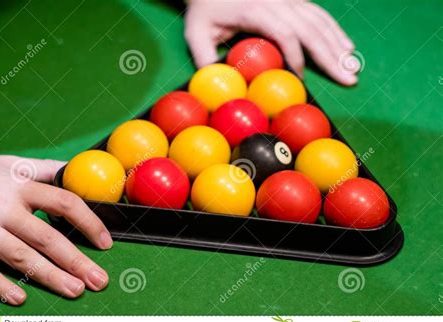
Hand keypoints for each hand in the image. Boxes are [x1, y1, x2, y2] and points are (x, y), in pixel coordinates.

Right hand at [0, 155, 111, 304]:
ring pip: (21, 257)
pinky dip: (0, 285)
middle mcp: (4, 208)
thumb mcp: (14, 164)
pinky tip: (20, 298)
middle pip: (47, 238)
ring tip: (75, 290)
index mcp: (22, 186)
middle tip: (99, 280)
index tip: (105, 242)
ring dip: (50, 276)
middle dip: (76, 261)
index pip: (64, 203)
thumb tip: (77, 171)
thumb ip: (47, 169)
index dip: (89, 222)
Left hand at [185, 0, 358, 84]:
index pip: (285, 33)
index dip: (295, 58)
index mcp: (256, 10)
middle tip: (349, 79)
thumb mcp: (195, 33)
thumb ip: (205, 59)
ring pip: (320, 20)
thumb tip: (219, 86)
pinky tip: (346, 46)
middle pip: (311, 28)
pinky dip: (334, 31)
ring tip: (353, 67)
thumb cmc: (204, 9)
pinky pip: (319, 14)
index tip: (297, 80)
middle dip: (331, 56)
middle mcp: (278, 1)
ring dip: (339, 44)